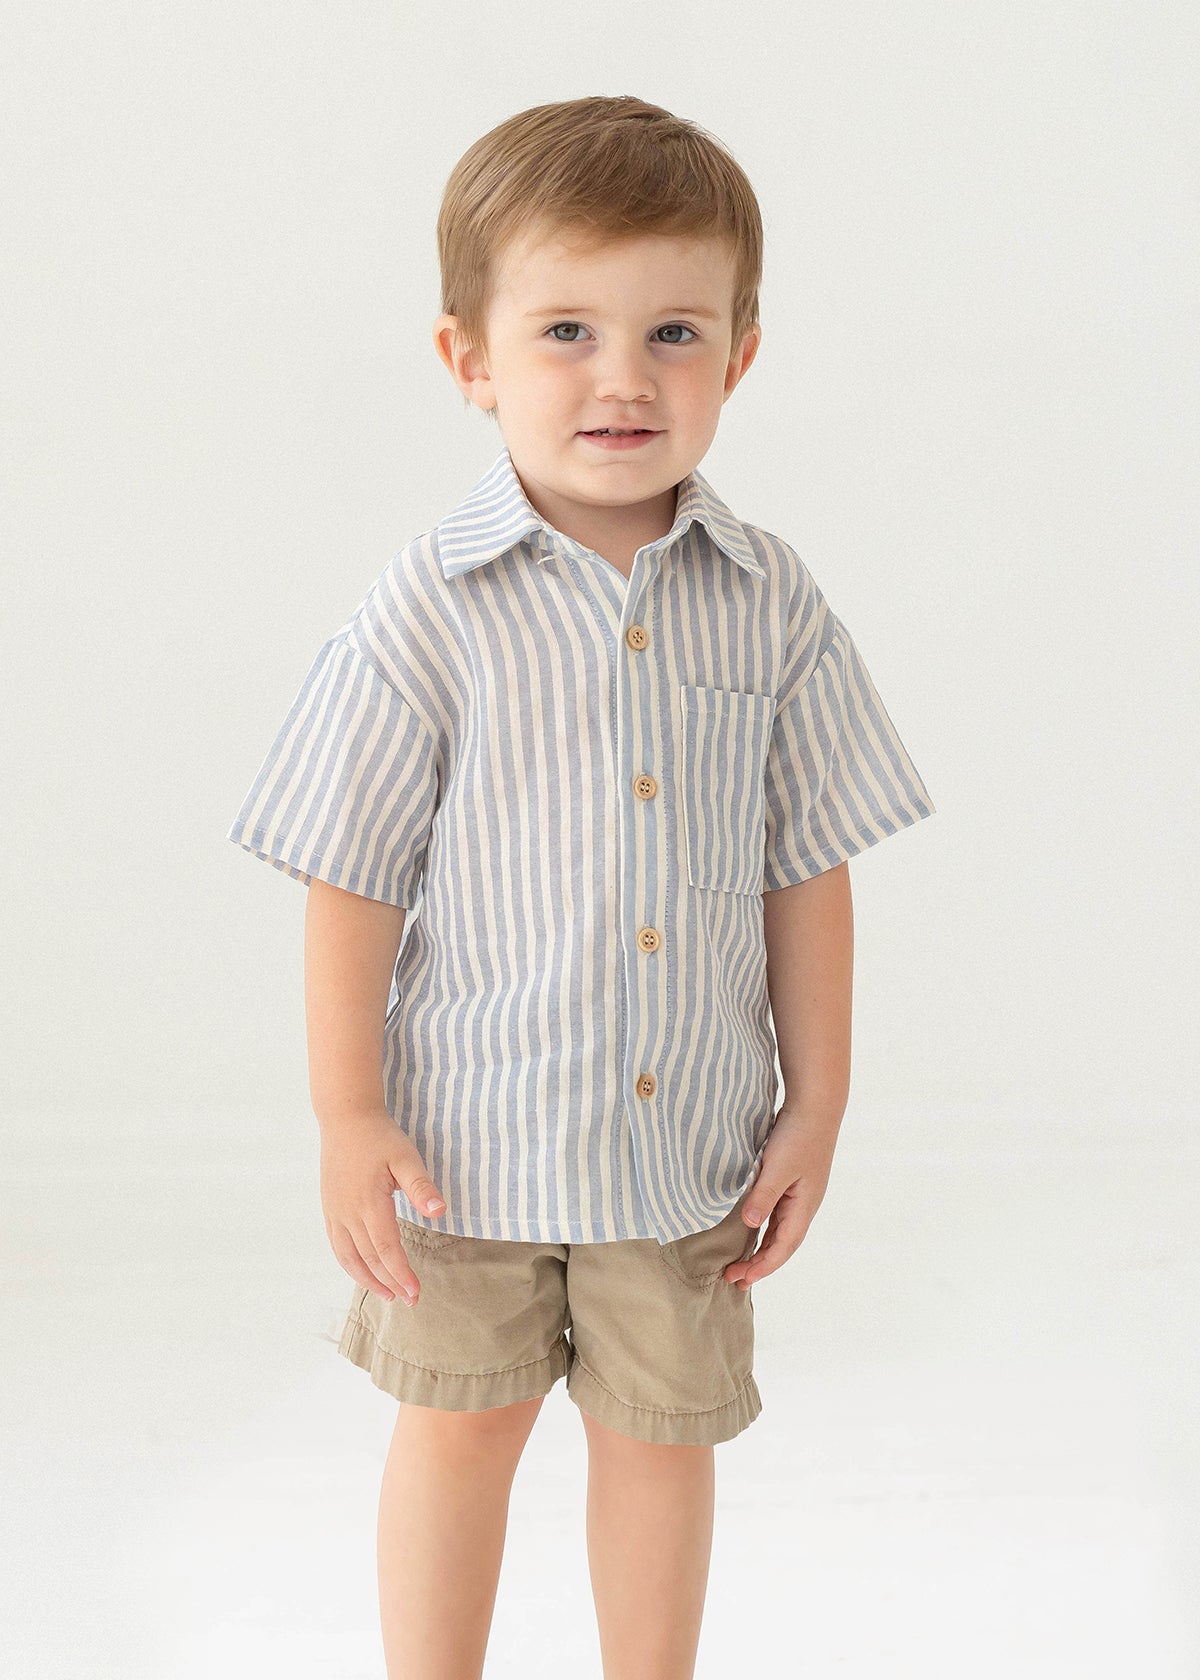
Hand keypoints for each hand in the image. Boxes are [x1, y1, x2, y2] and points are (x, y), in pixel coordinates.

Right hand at [319, 1109, 446, 1305]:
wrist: (345, 1118)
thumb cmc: (379, 1137)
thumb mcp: (406, 1156)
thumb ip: (421, 1186)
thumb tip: (439, 1211)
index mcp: (369, 1202)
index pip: (386, 1249)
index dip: (401, 1273)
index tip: (416, 1292)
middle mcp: (347, 1212)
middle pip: (368, 1258)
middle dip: (389, 1282)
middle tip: (408, 1300)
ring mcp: (335, 1212)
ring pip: (348, 1257)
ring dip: (367, 1279)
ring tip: (387, 1294)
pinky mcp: (329, 1208)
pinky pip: (337, 1245)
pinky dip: (349, 1264)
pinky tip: (361, 1272)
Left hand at [723, 1106, 837, 1289]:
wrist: (816, 1106)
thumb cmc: (798, 1136)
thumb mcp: (777, 1167)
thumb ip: (763, 1196)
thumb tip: (750, 1226)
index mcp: (804, 1208)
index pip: (783, 1248)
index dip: (763, 1266)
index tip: (741, 1278)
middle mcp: (804, 1206)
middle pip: (782, 1245)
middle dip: (760, 1264)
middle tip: (733, 1278)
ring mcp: (800, 1195)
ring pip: (780, 1231)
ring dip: (761, 1249)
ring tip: (741, 1263)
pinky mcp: (793, 1183)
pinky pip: (778, 1215)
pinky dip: (764, 1229)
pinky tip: (751, 1231)